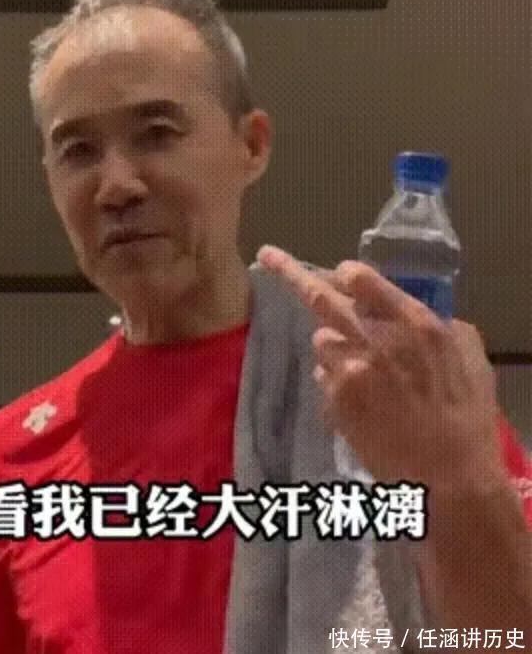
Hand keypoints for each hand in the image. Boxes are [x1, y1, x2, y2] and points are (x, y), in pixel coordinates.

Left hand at [256, 245, 505, 490]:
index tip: (339, 274)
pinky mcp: (334, 397)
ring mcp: (349, 368)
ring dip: (335, 348)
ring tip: (365, 376)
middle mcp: (375, 339)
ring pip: (322, 340)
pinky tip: (363, 403)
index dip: (347, 275)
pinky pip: (323, 375)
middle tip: (268, 256)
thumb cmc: (466, 418)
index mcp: (415, 322)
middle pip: (321, 296)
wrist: (448, 478)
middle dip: (290, 273)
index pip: (361, 278)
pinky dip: (336, 382)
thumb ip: (434, 325)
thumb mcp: (467, 359)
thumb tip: (400, 310)